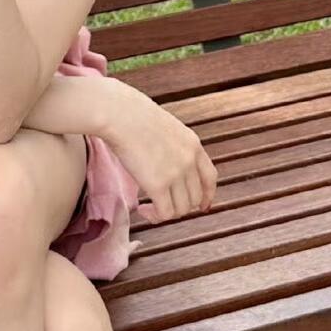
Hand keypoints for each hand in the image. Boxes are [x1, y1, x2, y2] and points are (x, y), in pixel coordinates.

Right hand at [100, 79, 217, 222]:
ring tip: (149, 208)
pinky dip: (155, 217)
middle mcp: (189, 161)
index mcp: (193, 144)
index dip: (207, 195)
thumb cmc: (132, 115)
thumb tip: (162, 162)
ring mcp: (176, 173)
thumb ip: (171, 146)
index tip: (202, 205)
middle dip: (180, 206)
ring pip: (181, 209)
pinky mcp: (158, 185)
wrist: (120, 114)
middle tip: (161, 204)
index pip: (210, 178)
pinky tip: (142, 209)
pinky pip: (165, 213)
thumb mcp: (164, 127)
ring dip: (166, 213)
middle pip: (195, 197)